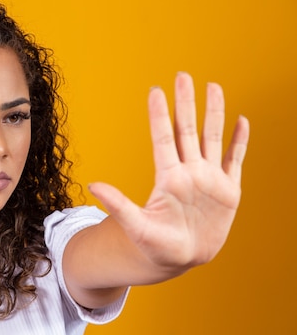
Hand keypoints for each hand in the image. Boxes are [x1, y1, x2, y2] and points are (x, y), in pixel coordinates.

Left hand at [89, 72, 249, 270]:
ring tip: (213, 87)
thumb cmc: (154, 246)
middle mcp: (189, 173)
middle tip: (182, 75)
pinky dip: (239, 142)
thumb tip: (93, 185)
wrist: (179, 259)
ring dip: (215, 113)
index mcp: (168, 178)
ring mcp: (209, 179)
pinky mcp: (228, 191)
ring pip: (213, 138)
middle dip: (186, 103)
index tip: (155, 91)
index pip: (163, 138)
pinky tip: (241, 121)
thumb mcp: (135, 227)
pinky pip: (235, 161)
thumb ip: (118, 205)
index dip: (160, 115)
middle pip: (188, 130)